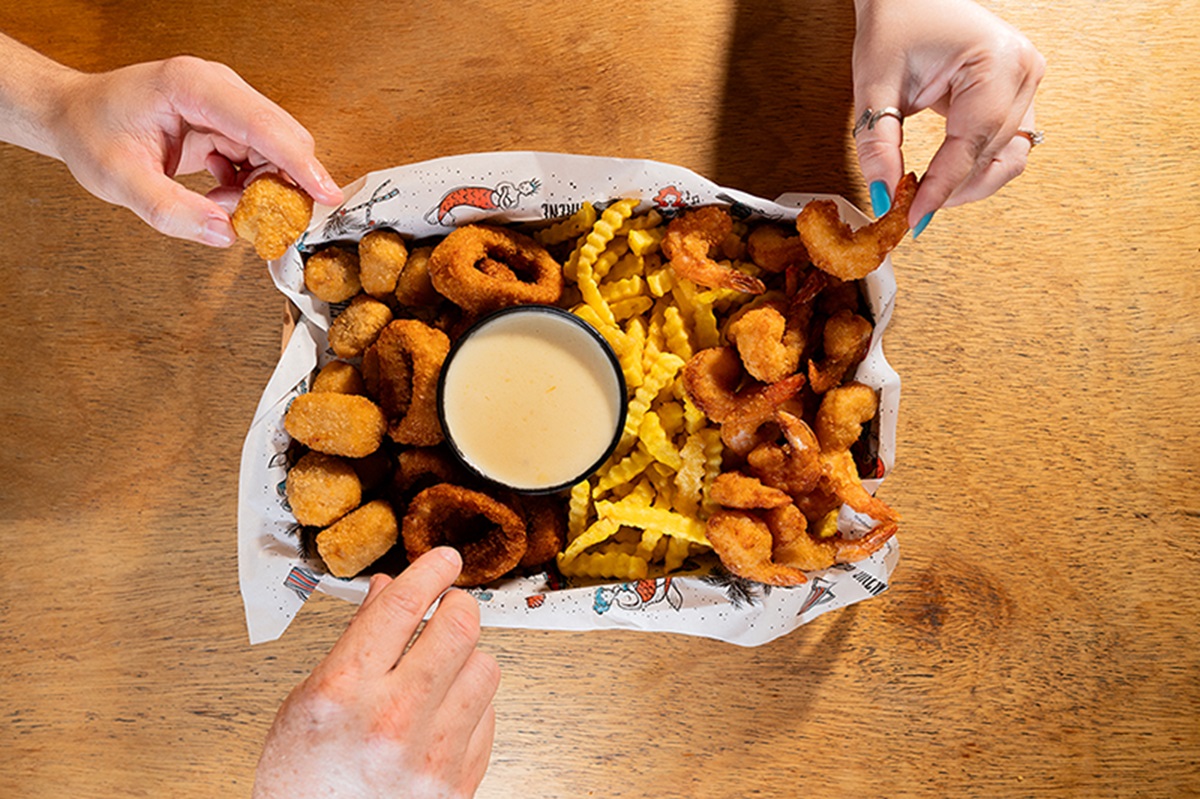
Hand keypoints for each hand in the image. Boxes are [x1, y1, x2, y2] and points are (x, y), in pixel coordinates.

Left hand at [46, 55, 342, 245]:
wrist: (75, 115)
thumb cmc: (91, 131)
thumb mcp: (119, 179)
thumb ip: (170, 210)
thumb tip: (224, 234)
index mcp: (191, 85)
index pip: (262, 124)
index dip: (299, 163)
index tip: (328, 195)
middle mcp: (216, 87)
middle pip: (281, 136)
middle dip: (284, 184)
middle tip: (262, 222)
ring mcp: (225, 103)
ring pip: (275, 151)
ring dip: (261, 189)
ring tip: (221, 204)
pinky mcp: (227, 121)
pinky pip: (260, 157)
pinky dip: (249, 185)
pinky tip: (219, 193)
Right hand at [252, 548, 498, 798]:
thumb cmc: (301, 784)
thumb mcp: (307, 702)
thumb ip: (355, 642)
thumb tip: (391, 590)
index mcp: (343, 693)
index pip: (402, 606)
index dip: (430, 571)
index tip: (444, 560)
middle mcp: (392, 721)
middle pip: (459, 627)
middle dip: (457, 606)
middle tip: (449, 606)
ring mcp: (431, 755)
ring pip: (486, 666)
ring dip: (468, 658)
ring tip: (441, 669)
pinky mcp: (459, 783)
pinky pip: (489, 715)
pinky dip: (471, 705)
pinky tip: (443, 712)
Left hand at [851, 0, 1044, 233]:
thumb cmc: (895, 24)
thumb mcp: (875, 85)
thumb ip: (879, 143)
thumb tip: (884, 195)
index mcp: (995, 60)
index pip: (970, 144)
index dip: (941, 187)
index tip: (913, 217)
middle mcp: (1023, 70)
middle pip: (994, 156)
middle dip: (952, 189)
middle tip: (910, 209)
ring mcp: (1028, 81)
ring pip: (1008, 157)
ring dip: (969, 184)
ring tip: (926, 195)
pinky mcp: (1019, 92)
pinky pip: (1006, 145)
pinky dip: (976, 166)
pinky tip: (943, 176)